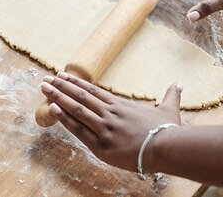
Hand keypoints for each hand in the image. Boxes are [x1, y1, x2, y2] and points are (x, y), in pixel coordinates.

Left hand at [40, 71, 181, 171]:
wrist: (166, 147)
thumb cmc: (168, 130)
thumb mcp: (170, 110)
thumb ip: (171, 95)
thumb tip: (179, 83)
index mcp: (121, 105)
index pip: (93, 91)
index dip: (76, 83)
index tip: (63, 75)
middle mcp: (109, 113)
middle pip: (80, 96)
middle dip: (61, 87)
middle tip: (46, 78)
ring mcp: (104, 127)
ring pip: (76, 109)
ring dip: (58, 97)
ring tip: (44, 88)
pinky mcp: (101, 144)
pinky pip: (78, 129)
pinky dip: (64, 118)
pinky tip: (52, 109)